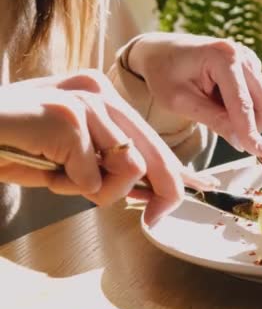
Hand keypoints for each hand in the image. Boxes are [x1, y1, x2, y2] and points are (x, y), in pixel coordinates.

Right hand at [0, 70, 214, 225]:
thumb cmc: (17, 144)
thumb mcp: (72, 156)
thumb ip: (108, 164)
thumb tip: (149, 191)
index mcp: (102, 95)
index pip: (150, 139)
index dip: (175, 169)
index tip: (196, 190)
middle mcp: (99, 92)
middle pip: (151, 153)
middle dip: (158, 191)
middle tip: (155, 217)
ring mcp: (85, 102)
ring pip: (129, 167)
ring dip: (95, 189)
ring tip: (60, 176)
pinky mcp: (68, 119)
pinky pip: (91, 177)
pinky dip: (66, 186)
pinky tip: (43, 167)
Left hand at [128, 33, 261, 157]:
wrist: (160, 50)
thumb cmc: (163, 72)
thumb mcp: (179, 101)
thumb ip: (213, 120)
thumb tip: (241, 143)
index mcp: (224, 58)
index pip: (244, 105)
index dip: (251, 134)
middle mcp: (243, 55)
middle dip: (253, 127)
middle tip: (225, 133)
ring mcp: (250, 59)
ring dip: (246, 118)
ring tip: (214, 109)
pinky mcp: (252, 66)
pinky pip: (259, 97)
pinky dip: (243, 108)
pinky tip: (219, 100)